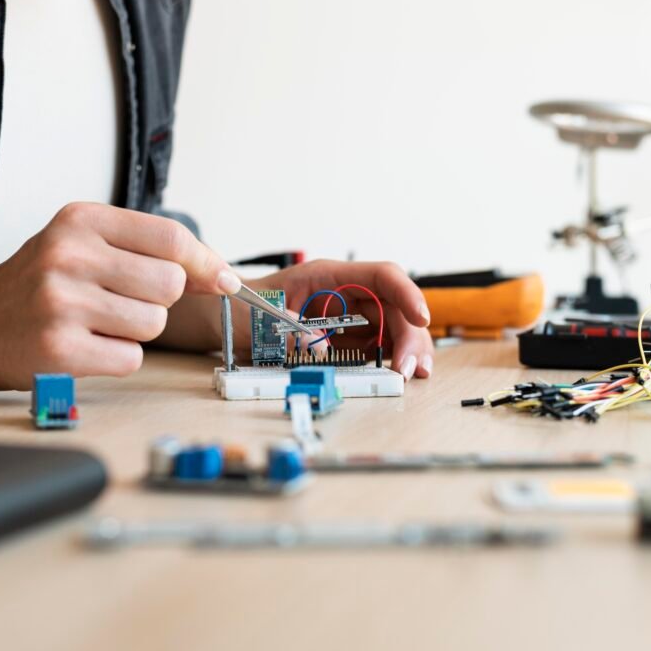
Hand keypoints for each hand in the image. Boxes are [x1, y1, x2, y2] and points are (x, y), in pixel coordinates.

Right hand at [0, 203, 241, 387]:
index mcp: (80, 220)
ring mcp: (62, 302)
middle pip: (170, 284)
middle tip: (123, 302)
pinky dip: (117, 358)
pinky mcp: (59, 349)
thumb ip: (149, 251)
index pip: (171, 237)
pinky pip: (131, 358)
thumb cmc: (38, 285)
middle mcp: (69, 255)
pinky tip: (87, 346)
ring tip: (98, 323)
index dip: (205, 262)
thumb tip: (224, 276)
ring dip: (137, 331)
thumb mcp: (83, 245)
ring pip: (153, 323)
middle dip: (160, 301)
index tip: (223, 280)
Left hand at [242, 260, 434, 379]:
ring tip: (412, 374)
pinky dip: (393, 359)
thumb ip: (287, 328)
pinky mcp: (347, 338)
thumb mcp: (258, 316)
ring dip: (408, 349)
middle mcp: (346, 294)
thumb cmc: (244, 308)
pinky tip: (400, 374)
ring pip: (393, 327)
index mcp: (329, 277)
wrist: (230, 318)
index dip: (406, 293)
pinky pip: (379, 345)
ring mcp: (350, 316)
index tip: (421, 318)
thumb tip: (319, 345)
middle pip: (394, 307)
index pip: (380, 276)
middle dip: (409, 335)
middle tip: (409, 368)